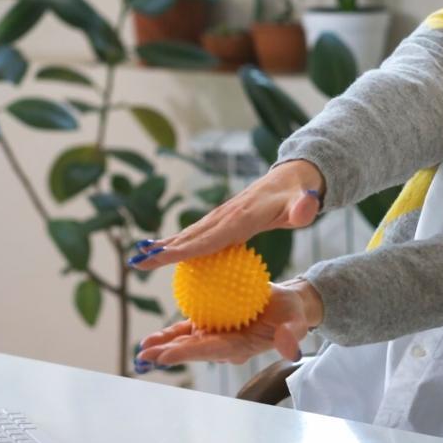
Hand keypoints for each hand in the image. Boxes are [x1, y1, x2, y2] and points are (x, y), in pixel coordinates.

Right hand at [128, 159, 324, 271]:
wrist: (293, 179)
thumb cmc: (299, 198)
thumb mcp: (304, 204)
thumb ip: (304, 208)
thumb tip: (306, 207)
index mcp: (241, 218)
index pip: (208, 238)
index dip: (183, 249)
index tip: (160, 258)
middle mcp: (225, 215)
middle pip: (189, 237)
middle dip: (162, 250)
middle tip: (136, 262)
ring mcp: (221, 216)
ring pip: (188, 234)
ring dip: (163, 247)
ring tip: (139, 259)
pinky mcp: (222, 219)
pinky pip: (197, 235)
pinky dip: (178, 244)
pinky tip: (165, 255)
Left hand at [135, 281, 323, 366]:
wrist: (286, 306)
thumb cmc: (291, 314)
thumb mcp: (296, 321)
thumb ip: (291, 334)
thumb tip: (290, 348)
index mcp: (240, 347)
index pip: (211, 350)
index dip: (188, 353)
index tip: (166, 356)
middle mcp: (223, 345)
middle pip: (192, 349)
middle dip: (168, 353)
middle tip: (144, 356)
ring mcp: (215, 335)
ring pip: (185, 342)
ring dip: (164, 345)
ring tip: (142, 349)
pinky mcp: (211, 324)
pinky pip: (187, 329)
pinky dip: (170, 333)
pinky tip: (152, 337)